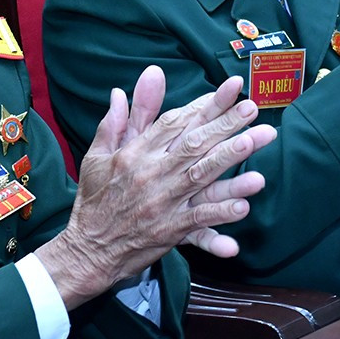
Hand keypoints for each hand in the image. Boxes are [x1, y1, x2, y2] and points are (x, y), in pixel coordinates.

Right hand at [38, 67, 275, 306]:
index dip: (203, 104)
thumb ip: (116, 122)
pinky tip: (243, 207)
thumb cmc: (94, 200)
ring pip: (201, 178)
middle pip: (194, 144)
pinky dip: (220, 215)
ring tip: (253, 143)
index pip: (174, 122)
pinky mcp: (169, 231)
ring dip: (229, 160)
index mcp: (135, 154)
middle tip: (252, 107)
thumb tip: (120, 90)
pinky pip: (199, 223)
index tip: (230, 89)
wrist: (86, 250)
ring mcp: (162, 203)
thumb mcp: (98, 156)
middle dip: (225, 124)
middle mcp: (151, 174)